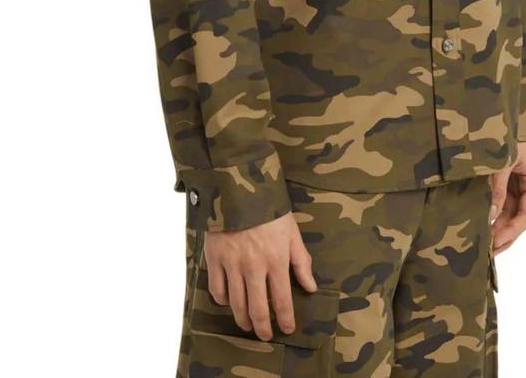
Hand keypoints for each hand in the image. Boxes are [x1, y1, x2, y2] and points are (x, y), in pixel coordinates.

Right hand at [203, 211, 316, 340]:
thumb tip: (310, 287)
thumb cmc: (270, 210)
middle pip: (257, 309)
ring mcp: (232, 264)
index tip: (287, 329)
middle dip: (263, 327)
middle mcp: (254, 267)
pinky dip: (223, 301)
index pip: (282, 300)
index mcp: (276, 260)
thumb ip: (301, 261)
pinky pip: (217, 289)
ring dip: (242, 319)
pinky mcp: (215, 259)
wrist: (239, 189)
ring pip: (236, 304)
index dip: (285, 319)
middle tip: (266, 335)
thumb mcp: (292, 232)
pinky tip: (229, 302)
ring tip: (247, 325)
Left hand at [489, 141, 525, 254]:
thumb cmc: (507, 130)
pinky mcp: (505, 174)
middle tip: (488, 252)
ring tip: (483, 242)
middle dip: (504, 233)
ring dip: (497, 224)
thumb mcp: (502, 161)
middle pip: (517, 215)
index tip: (496, 243)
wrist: (500, 107)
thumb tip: (490, 215)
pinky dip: (492, 210)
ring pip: (508, 209)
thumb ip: (497, 188)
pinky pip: (500, 197)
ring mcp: (516, 178)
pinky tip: (481, 221)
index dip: (512, 231)